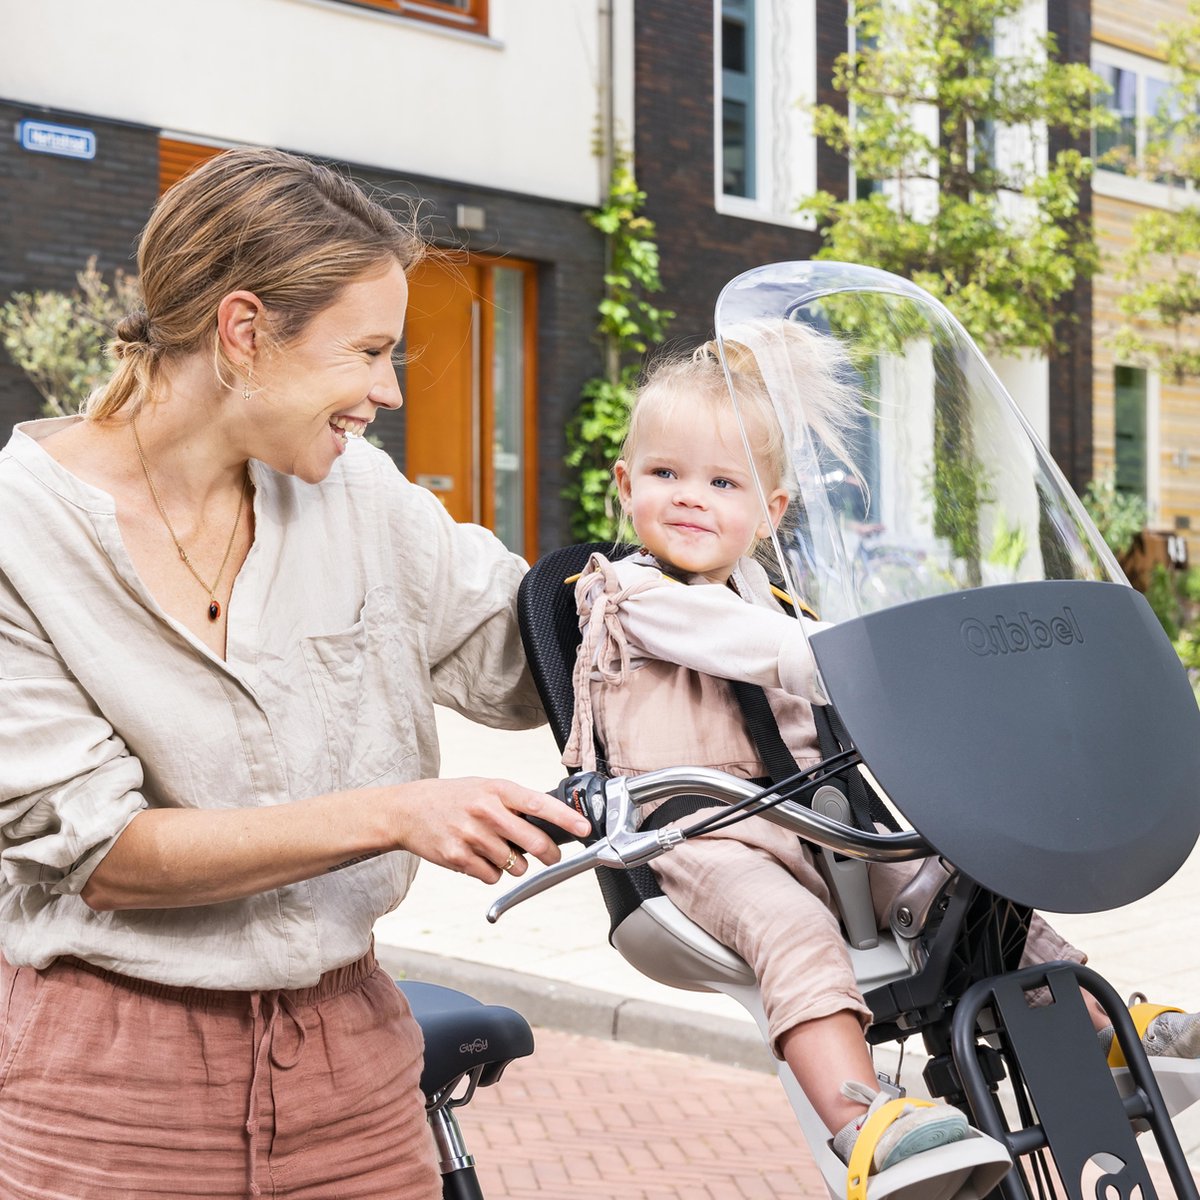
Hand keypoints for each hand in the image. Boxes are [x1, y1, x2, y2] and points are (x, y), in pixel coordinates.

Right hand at [387, 777, 592, 882]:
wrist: (408, 810)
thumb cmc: (454, 797)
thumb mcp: (486, 788)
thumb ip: (515, 802)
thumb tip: (553, 822)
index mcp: (497, 789)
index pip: (539, 804)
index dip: (566, 818)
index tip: (585, 829)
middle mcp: (486, 811)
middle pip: (534, 843)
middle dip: (549, 855)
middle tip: (550, 855)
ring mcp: (471, 835)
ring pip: (516, 865)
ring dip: (515, 864)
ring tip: (497, 849)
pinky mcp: (458, 858)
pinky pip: (492, 876)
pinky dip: (492, 872)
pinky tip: (480, 858)